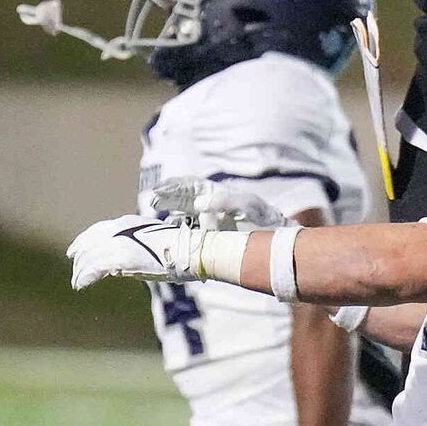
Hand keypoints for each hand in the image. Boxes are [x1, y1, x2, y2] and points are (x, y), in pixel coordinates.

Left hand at [68, 214, 204, 289]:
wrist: (188, 250)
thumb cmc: (177, 247)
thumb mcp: (151, 238)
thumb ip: (135, 243)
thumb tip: (125, 256)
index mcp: (126, 223)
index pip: (96, 231)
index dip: (82, 241)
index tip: (73, 251)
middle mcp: (119, 230)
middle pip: (89, 244)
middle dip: (80, 259)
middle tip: (75, 271)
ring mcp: (120, 244)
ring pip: (89, 258)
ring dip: (81, 272)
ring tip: (77, 283)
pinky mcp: (122, 259)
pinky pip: (95, 268)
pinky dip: (85, 277)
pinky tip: (81, 285)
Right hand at [152, 177, 279, 231]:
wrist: (274, 239)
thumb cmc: (263, 217)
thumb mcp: (248, 206)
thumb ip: (227, 202)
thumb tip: (203, 203)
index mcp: (214, 193)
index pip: (189, 186)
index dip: (172, 186)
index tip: (158, 190)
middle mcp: (207, 207)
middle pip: (180, 200)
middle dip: (165, 200)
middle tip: (152, 202)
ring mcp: (206, 223)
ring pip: (181, 218)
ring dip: (168, 219)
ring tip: (155, 222)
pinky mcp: (208, 239)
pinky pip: (188, 236)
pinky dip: (177, 237)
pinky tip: (169, 239)